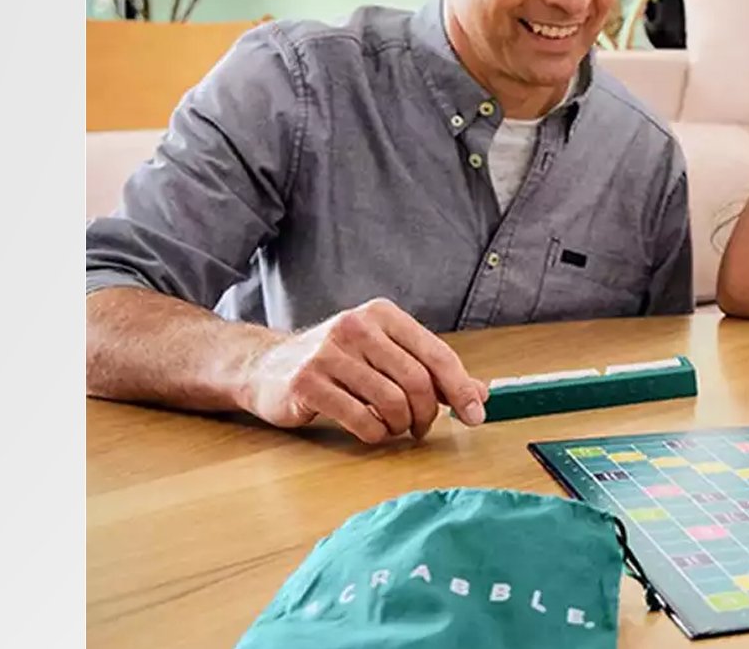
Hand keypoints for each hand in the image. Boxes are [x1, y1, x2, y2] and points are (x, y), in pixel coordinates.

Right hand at [240, 298, 488, 442]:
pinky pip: (362, 421)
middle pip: (417, 382)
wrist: (268, 367)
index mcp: (381, 315)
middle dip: (427, 414)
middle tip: (422, 428)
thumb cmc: (335, 363)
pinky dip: (375, 434)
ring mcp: (328, 354)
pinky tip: (370, 430)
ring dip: (399, 426)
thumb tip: (480, 394)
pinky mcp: (307, 384)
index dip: (461, 389)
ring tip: (392, 427)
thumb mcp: (383, 355)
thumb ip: (429, 371)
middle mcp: (356, 327)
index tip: (475, 414)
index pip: (437, 353)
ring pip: (391, 403)